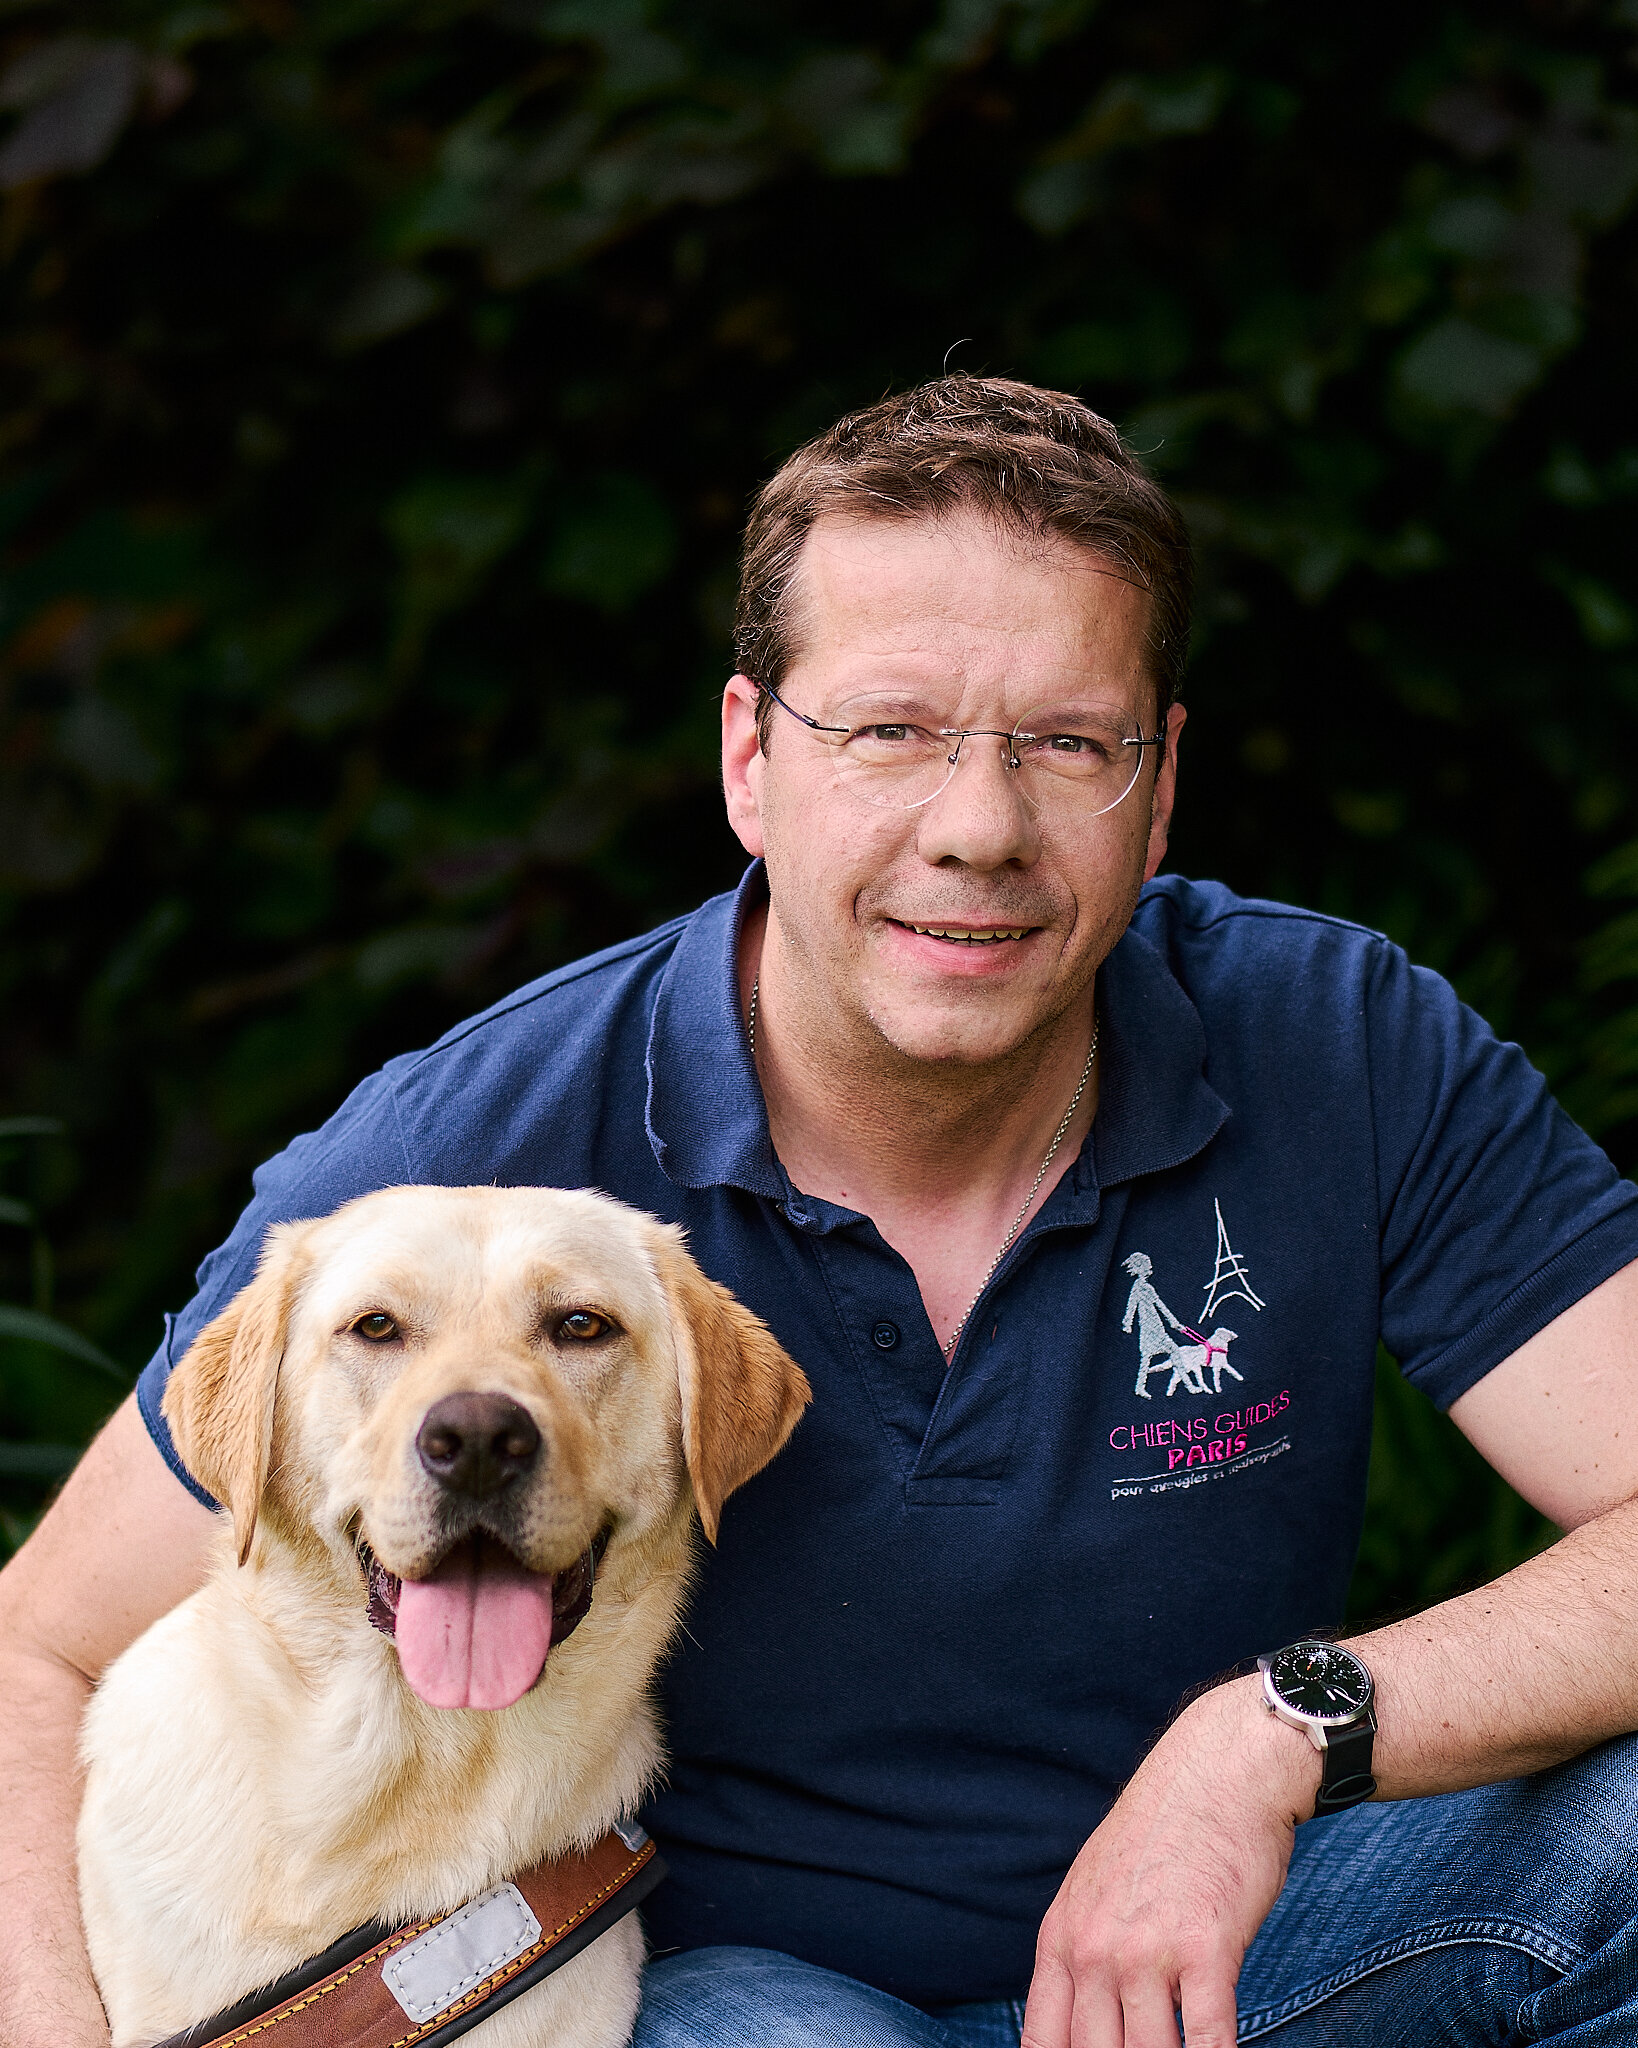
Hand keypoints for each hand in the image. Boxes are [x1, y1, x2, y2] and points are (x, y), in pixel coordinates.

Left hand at [1022, 1677, 1319, 2047]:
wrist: (1219, 1772)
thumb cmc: (1167, 1834)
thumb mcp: (1098, 1886)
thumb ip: (1084, 1953)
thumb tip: (1079, 2021)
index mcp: (1062, 1937)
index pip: (1042, 2044)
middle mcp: (1094, 1949)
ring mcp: (1147, 1951)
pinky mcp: (1205, 1949)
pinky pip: (1207, 2040)